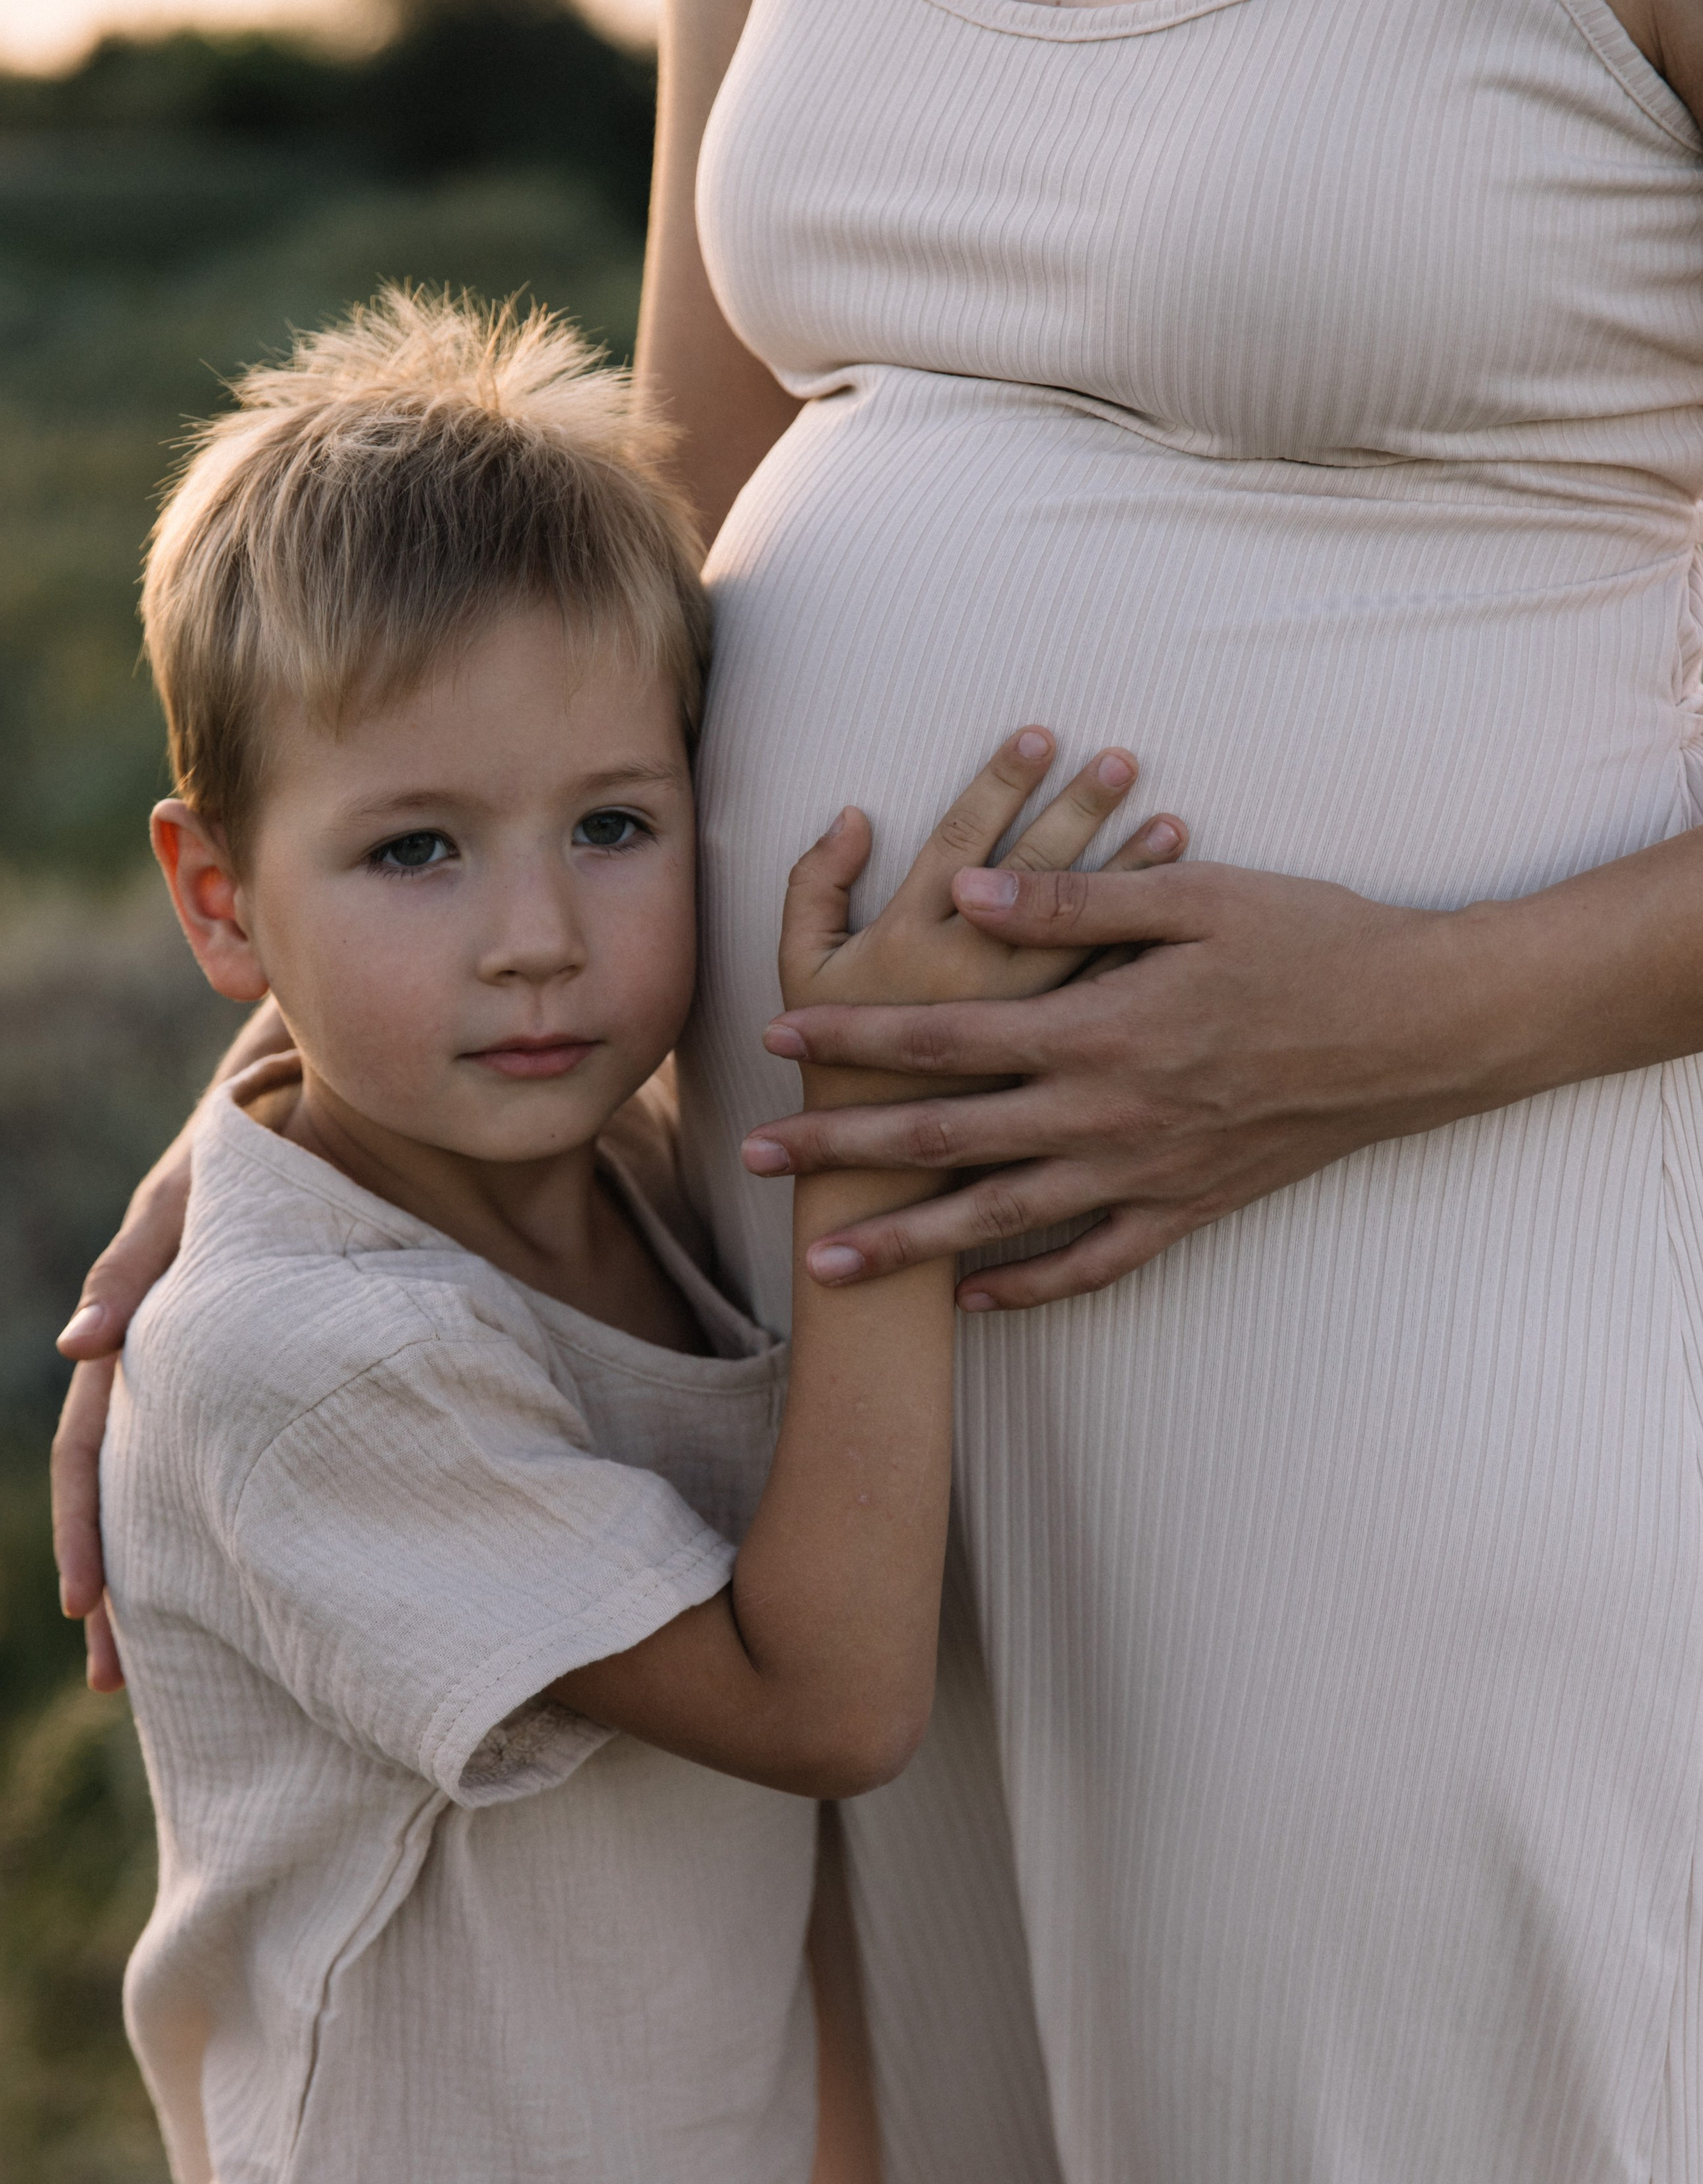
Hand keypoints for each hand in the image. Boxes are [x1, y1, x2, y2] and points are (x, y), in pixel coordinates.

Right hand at [51, 1036, 299, 1686]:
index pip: (96, 1453)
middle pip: (137, 1493)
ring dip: (186, 1570)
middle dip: (127, 1587)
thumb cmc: (255, 1135)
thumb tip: (73, 1351)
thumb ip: (138, 1260)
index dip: (89, 1531)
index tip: (88, 1615)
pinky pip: (266, 1455)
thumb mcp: (190, 1194)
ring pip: (197, 1488)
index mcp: (144, 1338)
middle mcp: (179, 1367)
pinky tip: (281, 1580)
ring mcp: (233, 1372)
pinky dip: (254, 1517)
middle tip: (123, 1682)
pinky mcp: (297, 1365)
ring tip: (195, 1663)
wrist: (327, 1091)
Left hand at [746, 859, 1493, 1303]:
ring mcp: (1148, 1172)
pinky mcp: (1190, 1208)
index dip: (853, 1034)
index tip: (776, 1037)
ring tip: (828, 1269)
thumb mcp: (1197, 896)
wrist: (1426, 1030)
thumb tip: (965, 884)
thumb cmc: (1318, 942)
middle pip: (945, 1139)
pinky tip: (975, 1298)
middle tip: (755, 1163)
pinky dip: (1030, 1287)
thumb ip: (1074, 896)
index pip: (943, 1031)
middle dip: (842, 1150)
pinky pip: (1096, 1265)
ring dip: (906, 1246)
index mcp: (1098, 1026)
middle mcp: (1108, 1113)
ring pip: (1001, 1223)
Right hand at [774, 727, 1184, 1104]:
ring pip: (1090, 940)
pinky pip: (1113, 1001)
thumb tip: (851, 814)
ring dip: (1130, 876)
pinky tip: (1179, 911)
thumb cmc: (832, 1077)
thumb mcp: (802, 973)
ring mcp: (1024, 1032)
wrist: (875, 1191)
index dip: (1004, 782)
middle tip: (1121, 757)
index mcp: (912, 948)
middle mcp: (976, 984)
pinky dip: (1146, 951)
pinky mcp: (1054, 1074)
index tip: (1042, 732)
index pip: (966, 842)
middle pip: (1039, 880)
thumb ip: (813, 890)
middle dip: (1079, 813)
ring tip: (1170, 821)